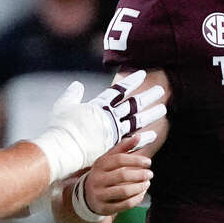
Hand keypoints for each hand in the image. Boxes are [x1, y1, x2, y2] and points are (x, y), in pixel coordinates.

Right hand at [33, 70, 166, 181]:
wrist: (62, 148)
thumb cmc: (60, 127)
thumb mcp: (64, 105)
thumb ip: (72, 94)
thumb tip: (77, 84)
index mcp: (98, 105)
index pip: (118, 90)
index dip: (132, 82)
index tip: (143, 74)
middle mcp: (108, 116)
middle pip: (132, 104)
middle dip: (147, 96)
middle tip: (161, 90)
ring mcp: (112, 131)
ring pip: (136, 121)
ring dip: (151, 114)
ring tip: (163, 109)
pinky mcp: (112, 145)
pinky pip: (131, 140)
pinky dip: (142, 137)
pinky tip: (154, 134)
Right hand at [83, 131, 156, 215]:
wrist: (86, 195)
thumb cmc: (103, 174)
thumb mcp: (108, 159)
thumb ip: (123, 148)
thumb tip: (138, 136)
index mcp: (99, 165)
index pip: (119, 159)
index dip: (135, 160)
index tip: (148, 162)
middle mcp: (97, 179)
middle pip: (122, 175)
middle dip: (140, 174)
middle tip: (150, 174)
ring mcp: (99, 194)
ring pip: (124, 191)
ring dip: (139, 187)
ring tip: (147, 183)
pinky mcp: (103, 208)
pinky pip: (124, 204)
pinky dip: (136, 199)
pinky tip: (142, 194)